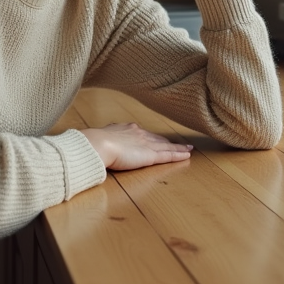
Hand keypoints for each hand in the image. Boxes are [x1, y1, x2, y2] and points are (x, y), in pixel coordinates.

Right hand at [78, 123, 193, 169]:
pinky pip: (168, 155)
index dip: (151, 137)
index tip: (156, 139)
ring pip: (166, 146)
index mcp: (127, 129)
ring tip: (188, 149)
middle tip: (176, 144)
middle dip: (167, 141)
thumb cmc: (95, 143)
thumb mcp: (101, 138)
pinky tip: (187, 155)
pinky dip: (179, 154)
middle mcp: (139, 133)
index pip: (143, 134)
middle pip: (157, 138)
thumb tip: (100, 141)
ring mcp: (146, 143)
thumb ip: (105, 140)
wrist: (98, 144)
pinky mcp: (150, 155)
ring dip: (178, 147)